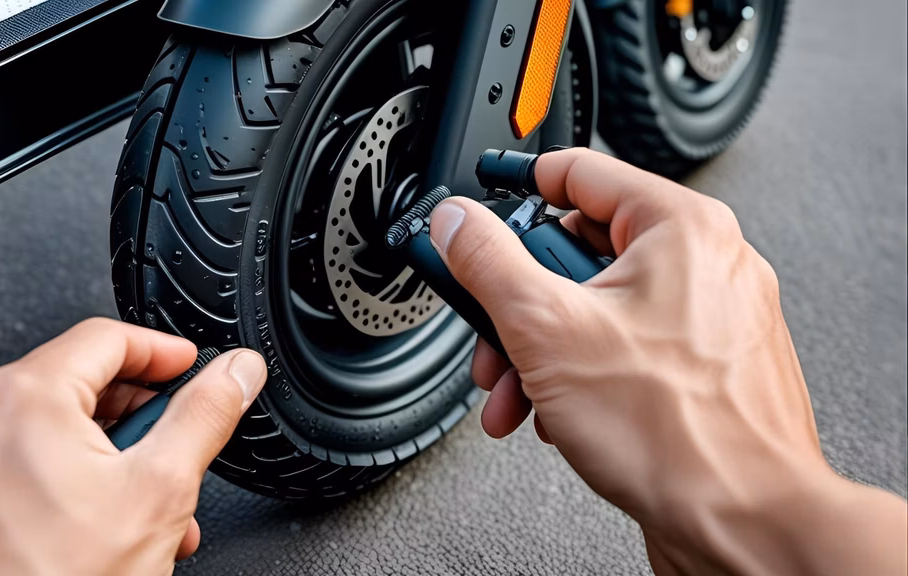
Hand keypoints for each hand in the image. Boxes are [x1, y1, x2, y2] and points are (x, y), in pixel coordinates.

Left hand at [0, 318, 265, 575]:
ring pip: (33, 438)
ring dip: (91, 461)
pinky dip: (38, 489)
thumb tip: (235, 372)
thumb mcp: (159, 492)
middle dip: (131, 420)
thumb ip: (204, 417)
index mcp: (22, 398)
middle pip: (69, 388)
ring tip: (130, 510)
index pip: (106, 338)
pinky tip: (74, 532)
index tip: (187, 369)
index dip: (161, 352)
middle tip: (168, 452)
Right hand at [429, 148, 906, 574]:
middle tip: (492, 332)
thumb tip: (456, 224)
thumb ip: (489, 264)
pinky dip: (580, 374)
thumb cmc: (679, 434)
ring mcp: (709, 319)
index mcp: (680, 228)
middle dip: (519, 304)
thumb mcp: (547, 329)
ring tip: (517, 392)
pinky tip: (556, 413)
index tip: (479, 210)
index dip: (517, 190)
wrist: (742, 524)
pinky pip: (625, 347)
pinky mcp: (703, 367)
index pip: (579, 173)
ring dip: (541, 349)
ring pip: (598, 308)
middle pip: (580, 252)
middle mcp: (705, 264)